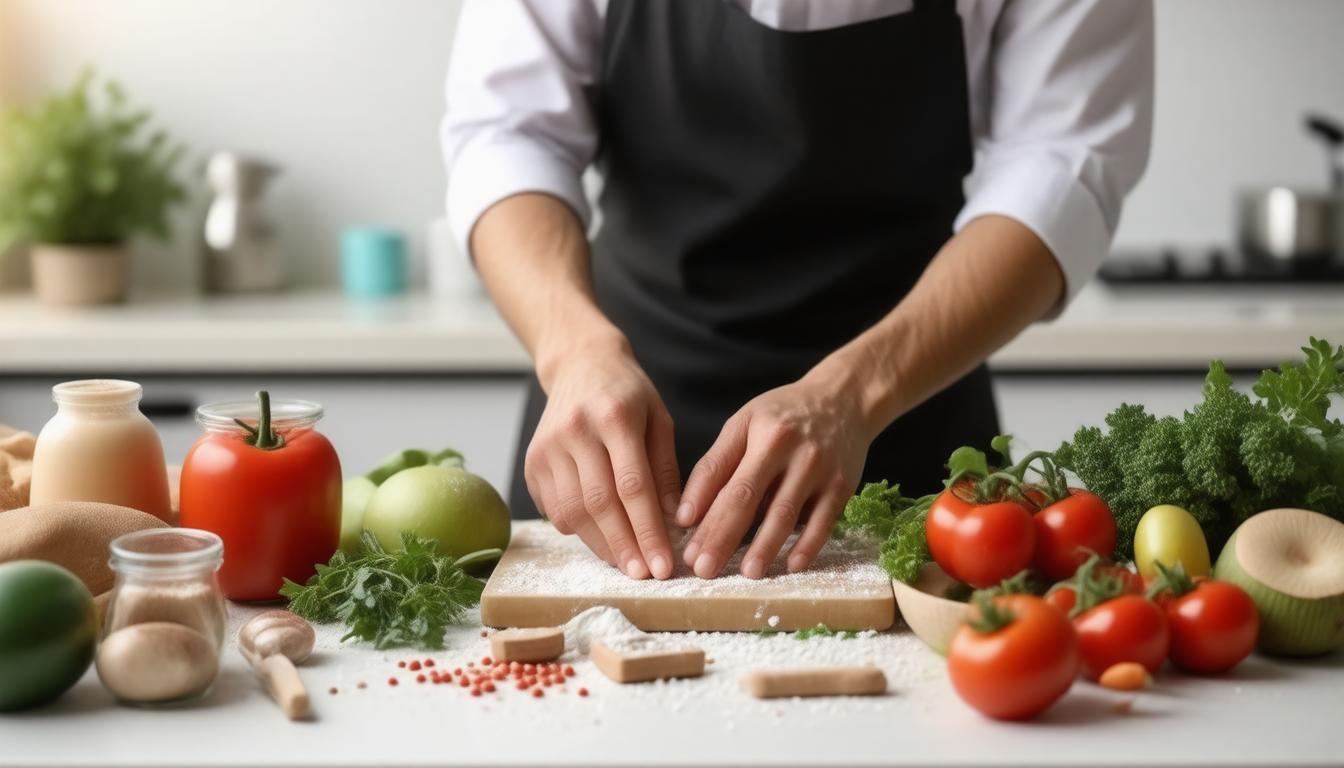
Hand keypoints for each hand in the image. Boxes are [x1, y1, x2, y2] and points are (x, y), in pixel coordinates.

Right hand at [523, 337, 680, 578]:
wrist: (580, 365)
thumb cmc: (628, 394)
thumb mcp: (659, 420)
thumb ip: (665, 470)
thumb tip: (675, 523)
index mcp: (614, 416)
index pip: (632, 486)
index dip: (648, 530)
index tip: (663, 565)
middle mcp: (575, 431)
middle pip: (598, 504)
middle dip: (624, 547)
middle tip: (645, 576)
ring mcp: (547, 447)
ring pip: (572, 512)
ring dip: (601, 545)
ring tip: (627, 563)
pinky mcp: (532, 461)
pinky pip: (554, 509)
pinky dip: (579, 530)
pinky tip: (602, 538)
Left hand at [676, 368, 877, 578]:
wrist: (845, 399)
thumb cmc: (784, 415)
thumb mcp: (745, 422)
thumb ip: (717, 463)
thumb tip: (687, 512)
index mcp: (759, 434)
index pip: (723, 475)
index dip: (701, 507)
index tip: (682, 536)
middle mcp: (789, 451)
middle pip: (749, 499)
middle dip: (723, 536)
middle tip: (703, 568)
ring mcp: (818, 470)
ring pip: (786, 514)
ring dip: (765, 546)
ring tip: (746, 573)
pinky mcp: (842, 486)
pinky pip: (823, 521)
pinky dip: (808, 545)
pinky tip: (792, 565)